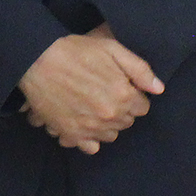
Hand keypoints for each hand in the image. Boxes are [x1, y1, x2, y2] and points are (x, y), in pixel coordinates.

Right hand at [17, 26, 164, 153]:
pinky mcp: (71, 134)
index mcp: (123, 95)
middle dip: (121, 109)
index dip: (133, 95)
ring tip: (93, 107)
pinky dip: (89, 139)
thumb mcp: (111, 48)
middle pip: (127, 122)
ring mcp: (90, 128)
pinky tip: (83, 124)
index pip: (142, 107)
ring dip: (106, 124)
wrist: (36, 60)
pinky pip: (90, 147)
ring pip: (110, 135)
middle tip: (104, 93)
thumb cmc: (74, 51)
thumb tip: (158, 89)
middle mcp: (110, 116)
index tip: (120, 87)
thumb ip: (139, 69)